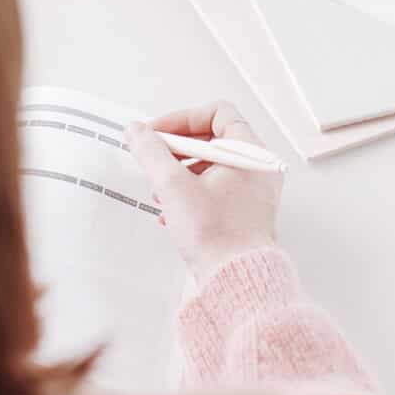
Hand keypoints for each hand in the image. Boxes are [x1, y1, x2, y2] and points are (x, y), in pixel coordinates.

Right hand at [127, 102, 281, 284]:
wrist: (235, 281)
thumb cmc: (217, 235)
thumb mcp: (173, 186)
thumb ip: (151, 152)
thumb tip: (137, 132)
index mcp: (251, 152)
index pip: (217, 113)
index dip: (182, 119)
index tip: (158, 133)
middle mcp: (256, 168)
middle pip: (211, 138)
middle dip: (176, 149)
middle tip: (155, 158)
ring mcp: (252, 191)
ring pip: (210, 165)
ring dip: (179, 173)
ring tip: (161, 190)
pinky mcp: (243, 212)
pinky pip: (214, 188)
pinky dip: (190, 192)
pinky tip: (170, 211)